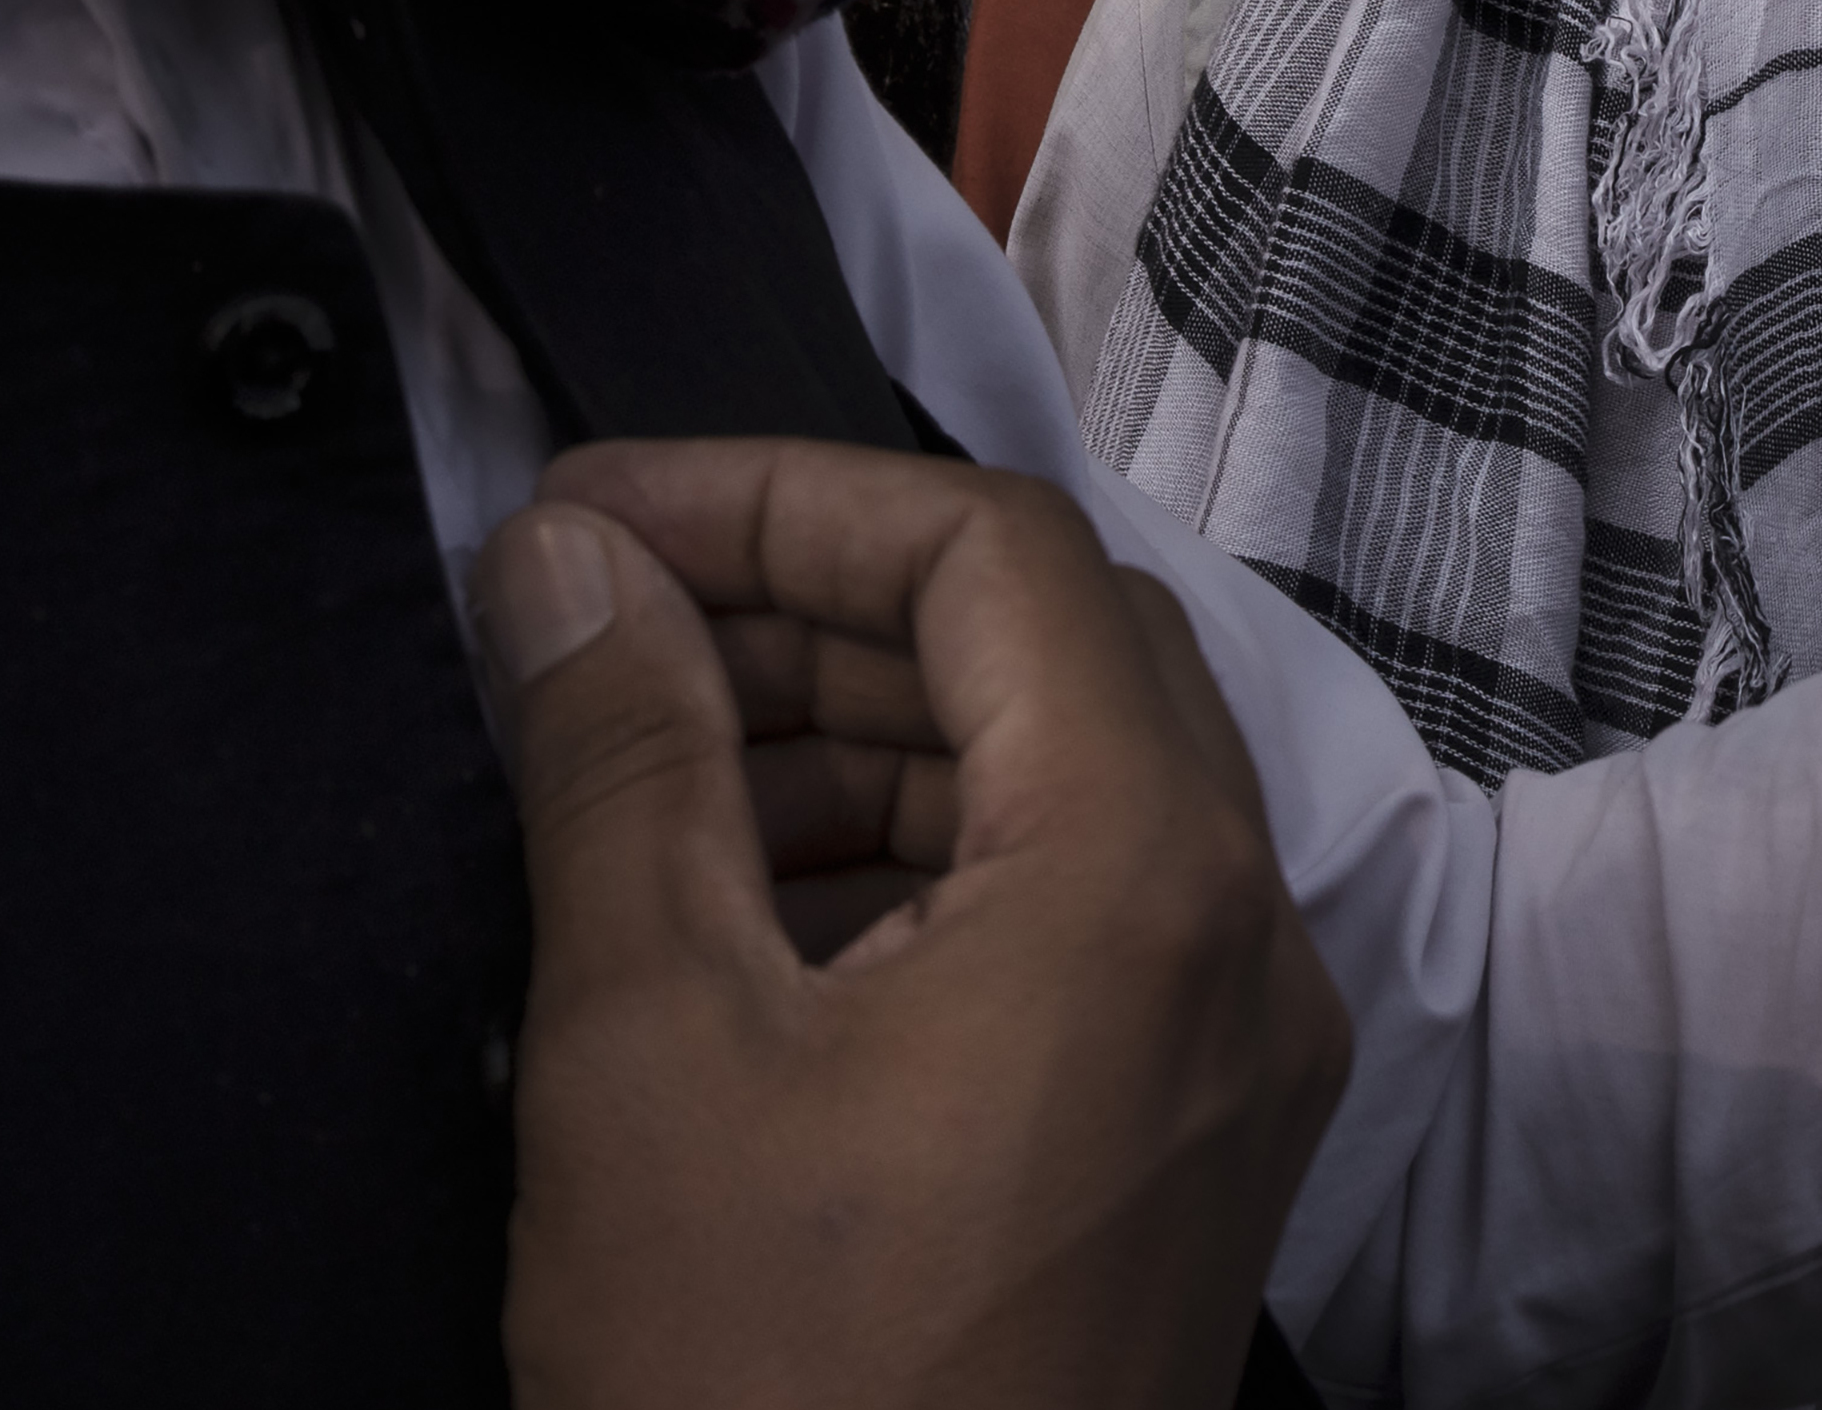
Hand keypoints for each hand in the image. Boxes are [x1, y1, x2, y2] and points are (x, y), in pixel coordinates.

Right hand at [481, 440, 1351, 1409]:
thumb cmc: (771, 1395)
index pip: (992, 556)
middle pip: (1051, 649)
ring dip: (868, 741)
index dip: (781, 500)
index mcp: (1151, 872)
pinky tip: (751, 915)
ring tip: (651, 769)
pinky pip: (1088, 920)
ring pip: (1071, 783)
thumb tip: (572, 565)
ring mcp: (1242, 1052)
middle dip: (819, 612)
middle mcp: (1249, 934)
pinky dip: (930, 871)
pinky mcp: (1197, 1147)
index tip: (596, 518)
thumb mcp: (651, 1046)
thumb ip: (624, 764)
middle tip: (609, 628)